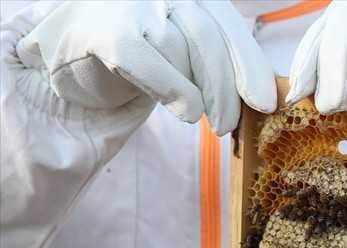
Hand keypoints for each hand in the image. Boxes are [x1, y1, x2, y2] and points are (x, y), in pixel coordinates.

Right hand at [14, 0, 276, 134]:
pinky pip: (151, 63)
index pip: (227, 24)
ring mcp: (132, 7)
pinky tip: (186, 111)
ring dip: (197, 92)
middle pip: (208, 40)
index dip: (250, 64)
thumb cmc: (139, 51)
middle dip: (226, 89)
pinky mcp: (108, 33)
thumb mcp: (182, 47)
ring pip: (180, 52)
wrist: (69, 48)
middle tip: (229, 124)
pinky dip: (174, 90)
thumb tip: (257, 95)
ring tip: (200, 116)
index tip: (265, 102)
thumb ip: (214, 59)